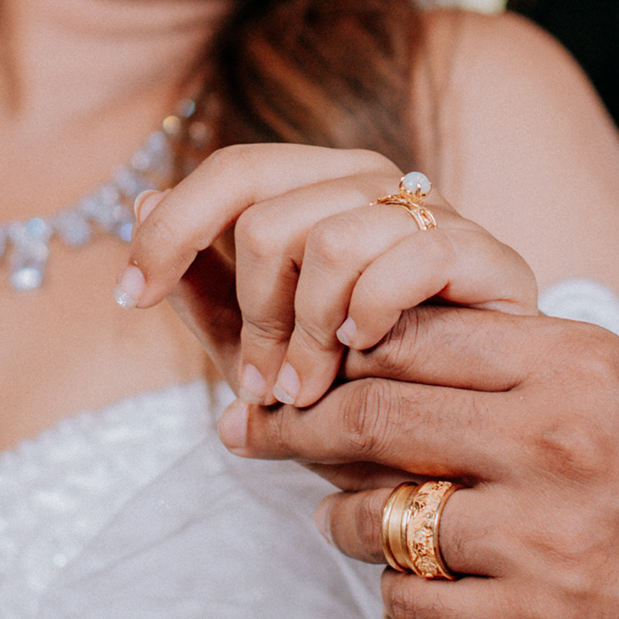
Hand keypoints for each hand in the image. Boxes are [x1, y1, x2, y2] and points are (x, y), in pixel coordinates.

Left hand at [116, 143, 535, 410]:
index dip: (171, 228)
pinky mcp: (487, 254)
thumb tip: (141, 202)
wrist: (458, 449)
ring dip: (306, 334)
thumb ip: (206, 285)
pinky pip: (407, 257)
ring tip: (310, 392)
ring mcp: (434, 214)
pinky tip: (366, 356)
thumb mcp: (261, 349)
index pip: (234, 170)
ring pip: (331, 238)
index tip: (131, 296)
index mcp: (321, 190)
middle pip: (268, 212)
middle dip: (252, 314)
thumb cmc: (357, 394)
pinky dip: (369, 316)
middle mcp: (376, 185)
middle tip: (263, 387)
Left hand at [215, 305, 618, 618]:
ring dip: (343, 518)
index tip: (294, 362)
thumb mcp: (610, 385)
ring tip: (343, 516)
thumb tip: (374, 343)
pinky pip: (411, 605)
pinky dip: (400, 594)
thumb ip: (507, 360)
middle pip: (374, 416)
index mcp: (569, 366)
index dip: (335, 348)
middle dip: (297, 425)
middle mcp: (550, 441)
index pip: (410, 334)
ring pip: (376, 517)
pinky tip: (418, 584)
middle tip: (254, 430)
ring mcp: (540, 538)